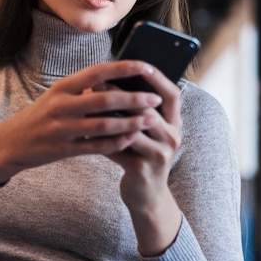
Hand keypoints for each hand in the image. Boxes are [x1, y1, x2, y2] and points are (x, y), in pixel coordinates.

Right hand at [0, 60, 162, 183]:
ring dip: (131, 123)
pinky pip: (96, 146)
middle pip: (105, 99)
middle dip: (134, 99)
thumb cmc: (42, 115)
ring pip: (104, 125)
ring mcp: (61, 128)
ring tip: (151, 120)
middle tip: (155, 99)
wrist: (11, 143)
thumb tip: (120, 81)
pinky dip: (116, 143)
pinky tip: (132, 139)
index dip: (124, 68)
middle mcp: (61, 105)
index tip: (147, 67)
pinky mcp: (63, 150)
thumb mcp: (58, 96)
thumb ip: (85, 89)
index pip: (98, 71)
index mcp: (63, 87)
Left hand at [105, 65, 183, 255]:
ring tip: (89, 103)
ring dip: (109, 115)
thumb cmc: (141, 155)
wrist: (146, 196)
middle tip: (100, 82)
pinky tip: (85, 130)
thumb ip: (136, 110)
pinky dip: (102, 137)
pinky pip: (119, 148)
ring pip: (133, 128)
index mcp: (175, 123)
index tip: (140, 63)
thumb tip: (108, 80)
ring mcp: (160, 155)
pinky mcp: (143, 169)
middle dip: (123, 94)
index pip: (171, 94)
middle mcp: (172, 137)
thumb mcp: (146, 132)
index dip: (157, 78)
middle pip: (149, 109)